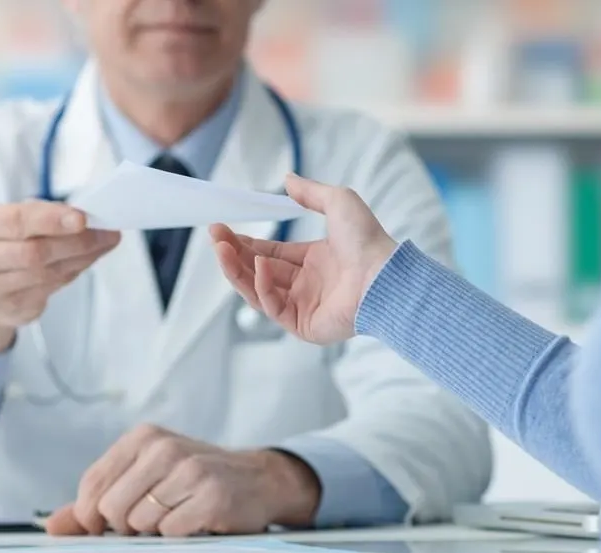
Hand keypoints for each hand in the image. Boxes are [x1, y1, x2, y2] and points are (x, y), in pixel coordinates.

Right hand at [0, 202, 120, 359]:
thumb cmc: (1, 242)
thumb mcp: (12, 220)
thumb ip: (45, 215)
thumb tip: (90, 219)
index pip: (14, 221)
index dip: (51, 220)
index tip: (82, 219)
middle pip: (32, 252)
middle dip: (75, 241)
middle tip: (106, 232)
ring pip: (45, 273)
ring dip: (81, 257)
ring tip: (103, 243)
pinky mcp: (8, 310)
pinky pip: (50, 288)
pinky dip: (73, 271)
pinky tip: (85, 259)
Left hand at [42, 425, 321, 536]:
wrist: (259, 480)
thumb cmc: (196, 480)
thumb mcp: (146, 477)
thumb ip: (98, 499)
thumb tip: (54, 525)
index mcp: (144, 438)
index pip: (92, 485)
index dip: (91, 515)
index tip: (106, 525)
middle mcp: (165, 448)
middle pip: (111, 507)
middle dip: (126, 525)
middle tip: (153, 518)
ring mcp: (190, 471)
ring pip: (139, 522)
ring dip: (155, 531)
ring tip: (177, 516)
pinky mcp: (211, 497)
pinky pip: (170, 532)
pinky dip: (179, 536)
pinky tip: (195, 521)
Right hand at [210, 174, 396, 344]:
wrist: (384, 276)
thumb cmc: (368, 241)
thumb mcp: (339, 202)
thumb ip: (311, 192)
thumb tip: (288, 179)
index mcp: (315, 261)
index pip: (271, 253)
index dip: (246, 243)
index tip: (224, 230)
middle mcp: (307, 284)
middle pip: (259, 271)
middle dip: (235, 254)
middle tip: (215, 236)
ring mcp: (303, 306)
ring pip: (258, 290)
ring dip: (238, 270)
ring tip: (221, 249)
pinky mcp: (303, 325)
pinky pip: (273, 306)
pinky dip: (262, 286)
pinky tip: (260, 265)